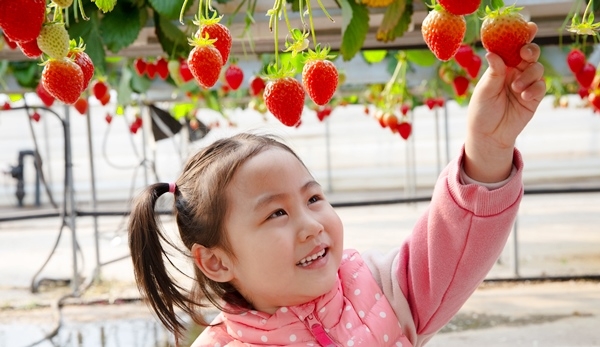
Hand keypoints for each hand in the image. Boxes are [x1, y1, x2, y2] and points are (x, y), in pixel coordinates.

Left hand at [464, 22, 544, 182]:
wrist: (489, 135)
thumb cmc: (481, 111)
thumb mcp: (484, 90)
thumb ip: (494, 72)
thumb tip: (492, 52)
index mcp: (501, 66)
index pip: (511, 47)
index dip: (520, 36)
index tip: (527, 27)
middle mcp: (514, 72)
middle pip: (530, 54)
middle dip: (530, 50)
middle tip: (524, 54)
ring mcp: (525, 84)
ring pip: (537, 68)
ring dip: (529, 75)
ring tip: (516, 89)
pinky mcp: (534, 97)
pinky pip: (541, 86)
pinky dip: (534, 88)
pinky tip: (523, 97)